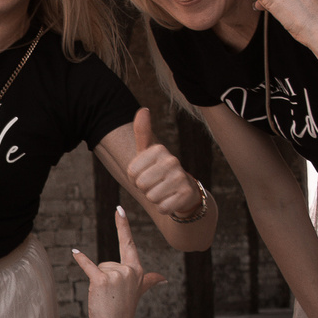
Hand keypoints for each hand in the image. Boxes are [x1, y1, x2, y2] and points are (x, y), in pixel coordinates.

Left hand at [70, 208, 166, 317]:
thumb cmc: (123, 310)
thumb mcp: (139, 292)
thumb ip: (149, 281)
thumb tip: (163, 279)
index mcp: (138, 270)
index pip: (128, 243)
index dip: (122, 225)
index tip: (119, 208)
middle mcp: (130, 270)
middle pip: (107, 262)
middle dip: (105, 278)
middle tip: (112, 296)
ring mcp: (116, 275)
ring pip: (99, 268)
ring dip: (99, 282)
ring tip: (107, 298)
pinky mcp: (101, 280)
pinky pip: (88, 266)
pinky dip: (81, 259)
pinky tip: (74, 252)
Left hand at [121, 107, 205, 221]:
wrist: (184, 190)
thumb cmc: (159, 170)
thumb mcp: (148, 151)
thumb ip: (142, 131)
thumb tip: (143, 109)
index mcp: (159, 149)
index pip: (131, 172)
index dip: (135, 177)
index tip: (147, 173)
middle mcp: (172, 160)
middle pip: (141, 185)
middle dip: (145, 189)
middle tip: (156, 184)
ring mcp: (181, 177)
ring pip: (151, 197)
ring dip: (154, 198)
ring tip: (164, 191)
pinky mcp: (186, 194)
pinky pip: (162, 207)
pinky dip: (164, 207)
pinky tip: (171, 200)